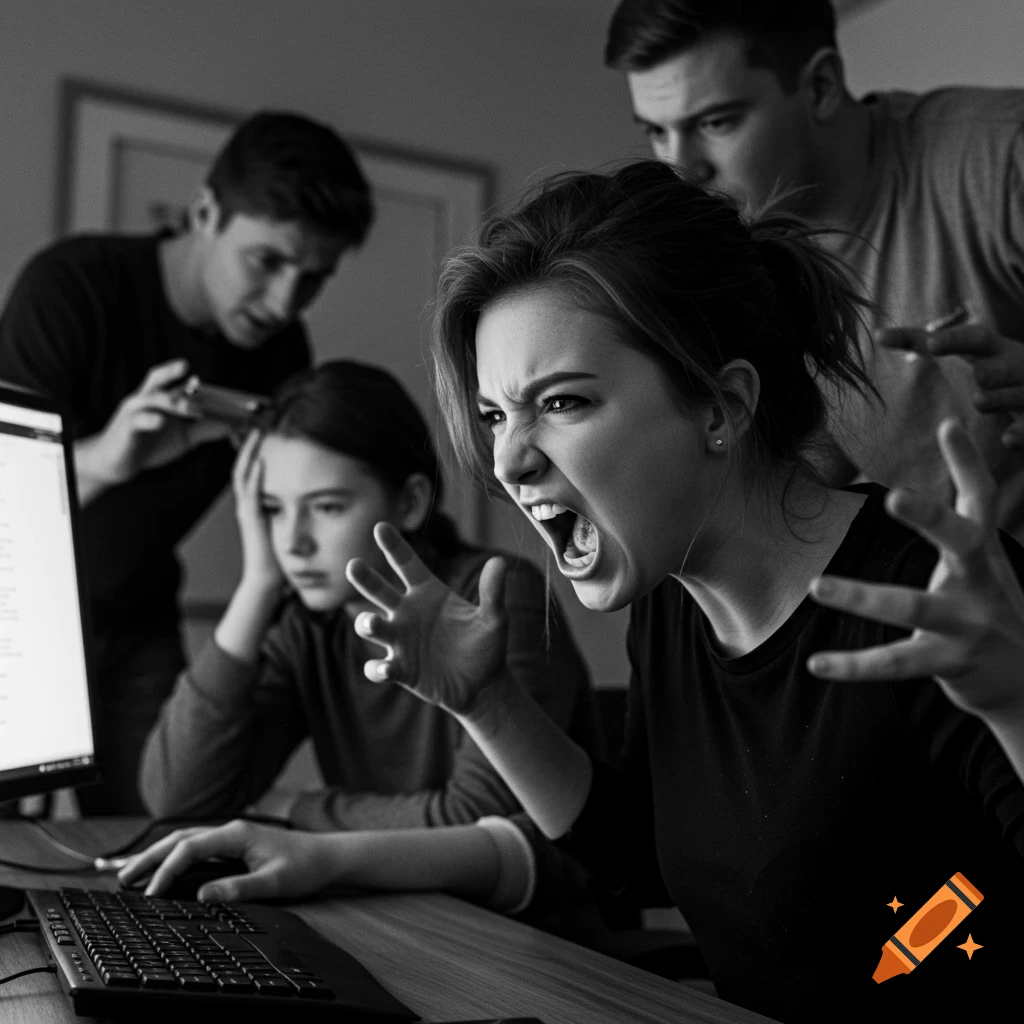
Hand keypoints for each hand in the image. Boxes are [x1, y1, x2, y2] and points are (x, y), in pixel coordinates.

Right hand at [84, 359, 233, 484]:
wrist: (116, 463)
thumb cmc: (150, 445)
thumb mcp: (183, 437)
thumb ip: (205, 429)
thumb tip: (232, 426)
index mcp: (161, 399)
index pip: (179, 383)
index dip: (199, 384)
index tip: (220, 389)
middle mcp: (146, 399)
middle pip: (157, 378)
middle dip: (172, 373)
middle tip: (197, 380)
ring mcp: (135, 412)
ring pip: (151, 398)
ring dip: (173, 401)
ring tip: (193, 410)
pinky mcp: (127, 428)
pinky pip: (138, 420)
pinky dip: (151, 420)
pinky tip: (161, 422)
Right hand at [117, 820, 340, 901]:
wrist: (326, 856)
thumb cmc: (304, 866)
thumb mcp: (274, 882)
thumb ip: (239, 888)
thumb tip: (202, 896)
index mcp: (237, 834)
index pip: (190, 848)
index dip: (166, 870)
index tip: (151, 893)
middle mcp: (231, 830)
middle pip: (180, 839)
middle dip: (150, 857)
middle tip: (123, 879)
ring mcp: (231, 835)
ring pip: (186, 841)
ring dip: (159, 855)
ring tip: (133, 874)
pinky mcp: (234, 844)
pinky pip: (196, 847)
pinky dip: (175, 856)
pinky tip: (165, 868)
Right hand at [232, 430, 282, 592]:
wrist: (267, 582)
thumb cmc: (279, 559)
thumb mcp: (287, 526)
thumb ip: (293, 510)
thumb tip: (312, 497)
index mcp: (256, 505)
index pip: (253, 470)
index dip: (258, 450)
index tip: (269, 432)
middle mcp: (248, 505)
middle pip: (244, 465)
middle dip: (251, 444)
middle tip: (259, 423)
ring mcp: (247, 510)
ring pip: (244, 473)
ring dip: (251, 452)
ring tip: (258, 431)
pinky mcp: (251, 519)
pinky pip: (251, 491)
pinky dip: (255, 474)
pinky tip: (262, 459)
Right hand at [345, 522, 507, 715]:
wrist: (484, 685)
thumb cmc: (487, 646)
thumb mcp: (493, 619)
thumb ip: (492, 593)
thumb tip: (499, 562)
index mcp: (428, 593)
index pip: (407, 564)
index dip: (394, 546)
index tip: (380, 526)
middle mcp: (408, 612)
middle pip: (379, 591)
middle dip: (365, 579)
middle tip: (354, 565)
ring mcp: (400, 641)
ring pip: (372, 627)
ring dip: (368, 624)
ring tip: (372, 623)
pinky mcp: (400, 669)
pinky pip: (380, 667)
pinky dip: (378, 669)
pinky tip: (386, 669)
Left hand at [807, 419, 1023, 722]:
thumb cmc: (994, 604)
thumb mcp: (985, 556)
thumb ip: (966, 501)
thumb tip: (951, 427)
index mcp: (985, 554)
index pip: (982, 500)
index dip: (968, 462)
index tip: (949, 425)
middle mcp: (983, 583)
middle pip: (963, 542)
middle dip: (931, 518)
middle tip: (894, 497)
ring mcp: (969, 625)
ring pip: (913, 606)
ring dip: (862, 597)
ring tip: (817, 585)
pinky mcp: (950, 663)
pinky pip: (894, 663)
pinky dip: (853, 666)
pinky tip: (817, 664)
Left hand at [878, 324, 1023, 448]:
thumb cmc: (990, 363)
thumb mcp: (962, 350)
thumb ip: (918, 341)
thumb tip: (878, 335)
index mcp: (993, 349)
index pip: (975, 338)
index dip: (954, 340)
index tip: (930, 343)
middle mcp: (1013, 367)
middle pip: (1000, 368)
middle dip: (991, 371)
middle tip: (976, 373)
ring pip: (1016, 395)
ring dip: (1000, 398)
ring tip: (980, 399)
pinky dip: (1021, 433)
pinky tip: (1008, 440)